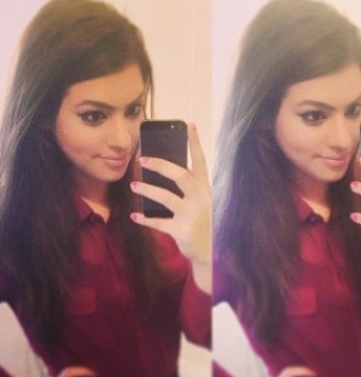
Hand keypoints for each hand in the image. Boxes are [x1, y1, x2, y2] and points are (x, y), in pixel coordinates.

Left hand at [130, 122, 210, 267]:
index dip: (195, 143)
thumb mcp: (200, 202)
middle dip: (159, 164)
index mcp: (206, 189)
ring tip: (134, 186)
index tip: (189, 125)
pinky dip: (145, 219)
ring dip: (147, 190)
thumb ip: (189, 187)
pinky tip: (135, 216)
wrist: (210, 252)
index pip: (201, 161)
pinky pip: (159, 223)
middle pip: (179, 175)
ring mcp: (191, 215)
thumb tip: (163, 169)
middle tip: (142, 160)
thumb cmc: (202, 222)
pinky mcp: (181, 231)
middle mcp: (201, 199)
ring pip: (165, 197)